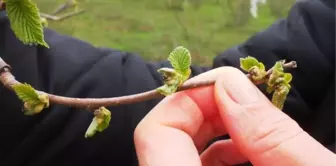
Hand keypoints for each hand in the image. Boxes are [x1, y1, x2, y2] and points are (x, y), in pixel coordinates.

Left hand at [134, 67, 335, 165]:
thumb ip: (272, 136)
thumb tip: (232, 84)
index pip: (156, 134)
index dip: (190, 100)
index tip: (229, 87)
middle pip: (163, 139)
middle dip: (203, 111)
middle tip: (243, 101)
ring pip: (176, 152)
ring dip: (212, 130)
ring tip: (252, 126)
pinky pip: (191, 165)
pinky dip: (217, 152)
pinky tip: (249, 152)